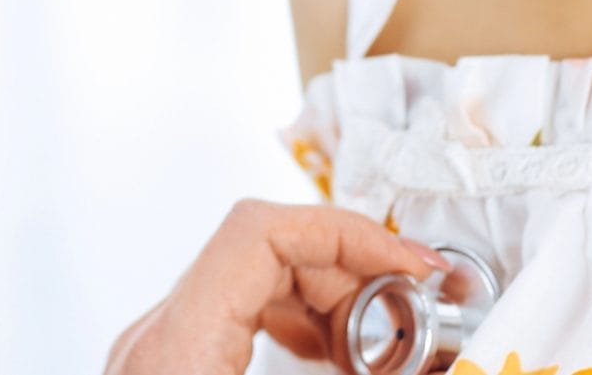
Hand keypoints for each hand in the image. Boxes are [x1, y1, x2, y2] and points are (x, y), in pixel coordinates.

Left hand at [103, 197, 451, 373]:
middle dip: (351, 271)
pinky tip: (335, 358)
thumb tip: (435, 363)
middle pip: (263, 251)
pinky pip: (235, 320)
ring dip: (328, 300)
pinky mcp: (165, 372)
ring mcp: (156, 354)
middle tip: (416, 312)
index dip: (347, 232)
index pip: (260, 230)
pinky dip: (294, 325)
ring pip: (249, 284)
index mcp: (178, 345)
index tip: (412, 265)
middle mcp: (158, 337)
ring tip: (386, 344)